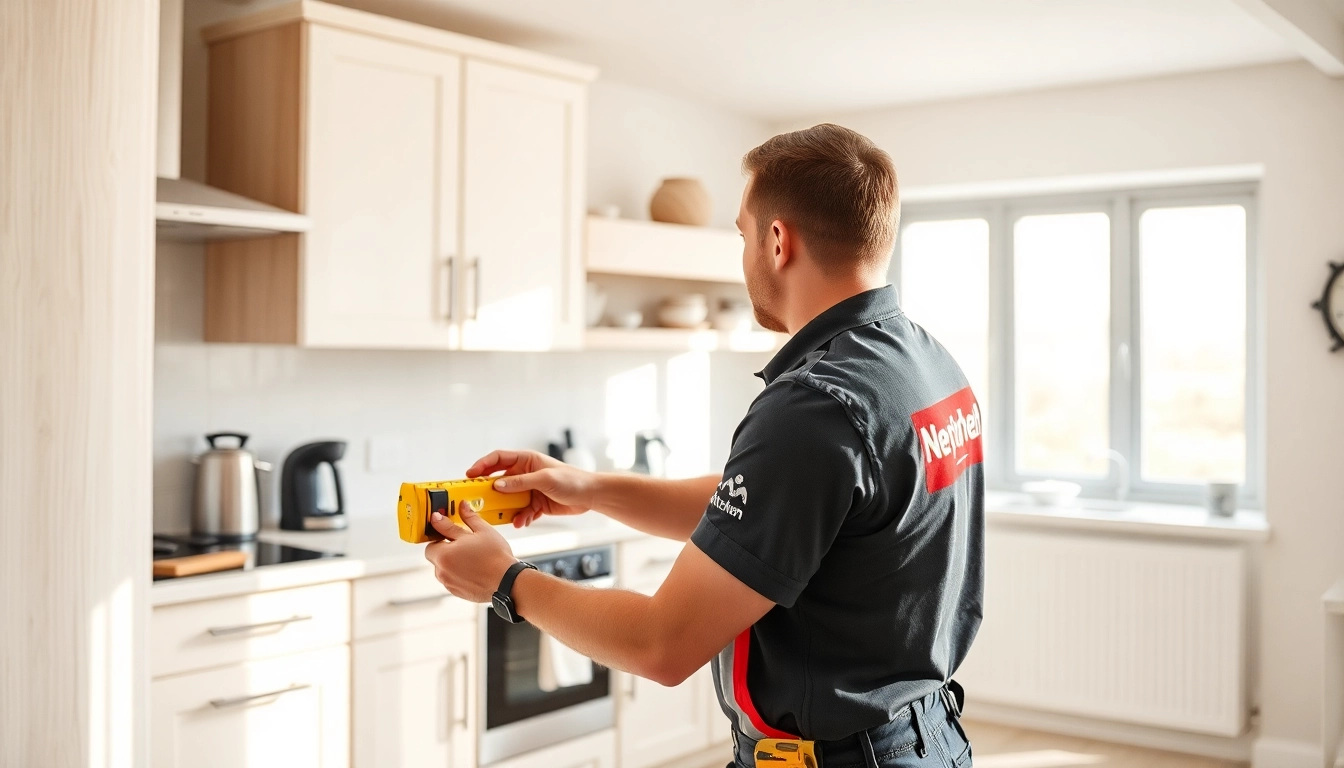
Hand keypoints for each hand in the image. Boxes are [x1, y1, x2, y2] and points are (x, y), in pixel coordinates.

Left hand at [423, 503, 517, 602]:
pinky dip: (458, 573)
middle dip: (446, 548)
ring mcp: (449, 583)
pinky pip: (451, 578)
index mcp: (444, 554)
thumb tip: (461, 506)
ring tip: (471, 557)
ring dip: (451, 561)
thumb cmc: (496, 557)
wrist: (507, 582)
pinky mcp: (456, 591)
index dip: (440, 533)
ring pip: (443, 567)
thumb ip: (467, 518)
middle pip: (435, 555)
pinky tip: (474, 568)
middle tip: (463, 544)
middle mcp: (442, 570)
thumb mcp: (482, 531)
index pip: (431, 541)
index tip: (448, 529)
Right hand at [465, 449, 596, 527]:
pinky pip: (521, 511)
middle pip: (499, 481)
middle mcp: (525, 474)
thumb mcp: (544, 479)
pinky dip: (520, 517)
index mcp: (526, 460)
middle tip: (477, 501)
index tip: (469, 476)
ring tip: (504, 517)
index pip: (498, 459)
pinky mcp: (535, 504)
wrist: (591, 496)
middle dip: (489, 492)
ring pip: (509, 500)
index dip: (482, 465)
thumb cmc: (572, 480)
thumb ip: (520, 483)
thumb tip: (497, 485)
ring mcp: (529, 489)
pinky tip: (521, 522)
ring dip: (506, 509)